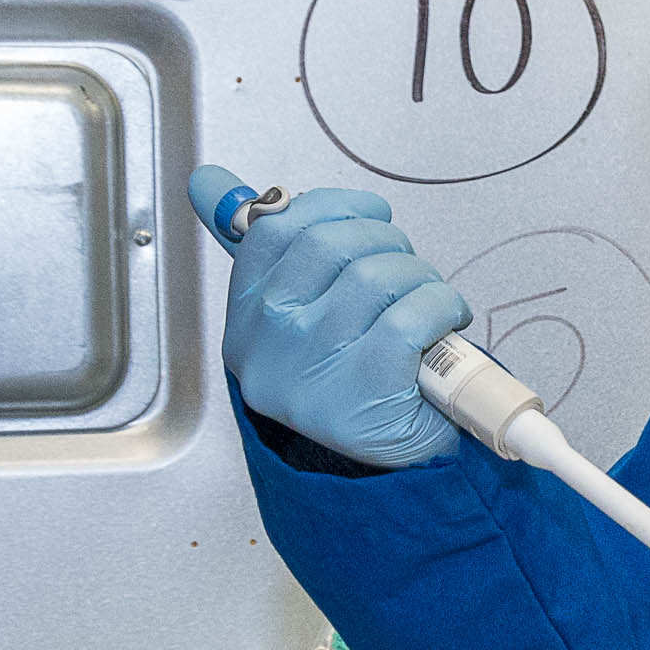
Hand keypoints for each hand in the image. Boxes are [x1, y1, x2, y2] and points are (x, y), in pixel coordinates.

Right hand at [188, 170, 470, 469]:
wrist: (388, 469)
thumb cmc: (349, 382)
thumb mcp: (294, 319)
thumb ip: (262, 250)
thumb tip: (207, 181)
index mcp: (248, 316)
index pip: (279, 227)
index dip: (334, 208)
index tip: (368, 218)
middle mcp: (270, 340)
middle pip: (335, 243)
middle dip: (387, 245)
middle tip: (404, 274)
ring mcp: (314, 365)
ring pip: (380, 274)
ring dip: (421, 281)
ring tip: (426, 306)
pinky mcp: (366, 387)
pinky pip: (413, 314)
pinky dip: (442, 310)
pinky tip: (443, 327)